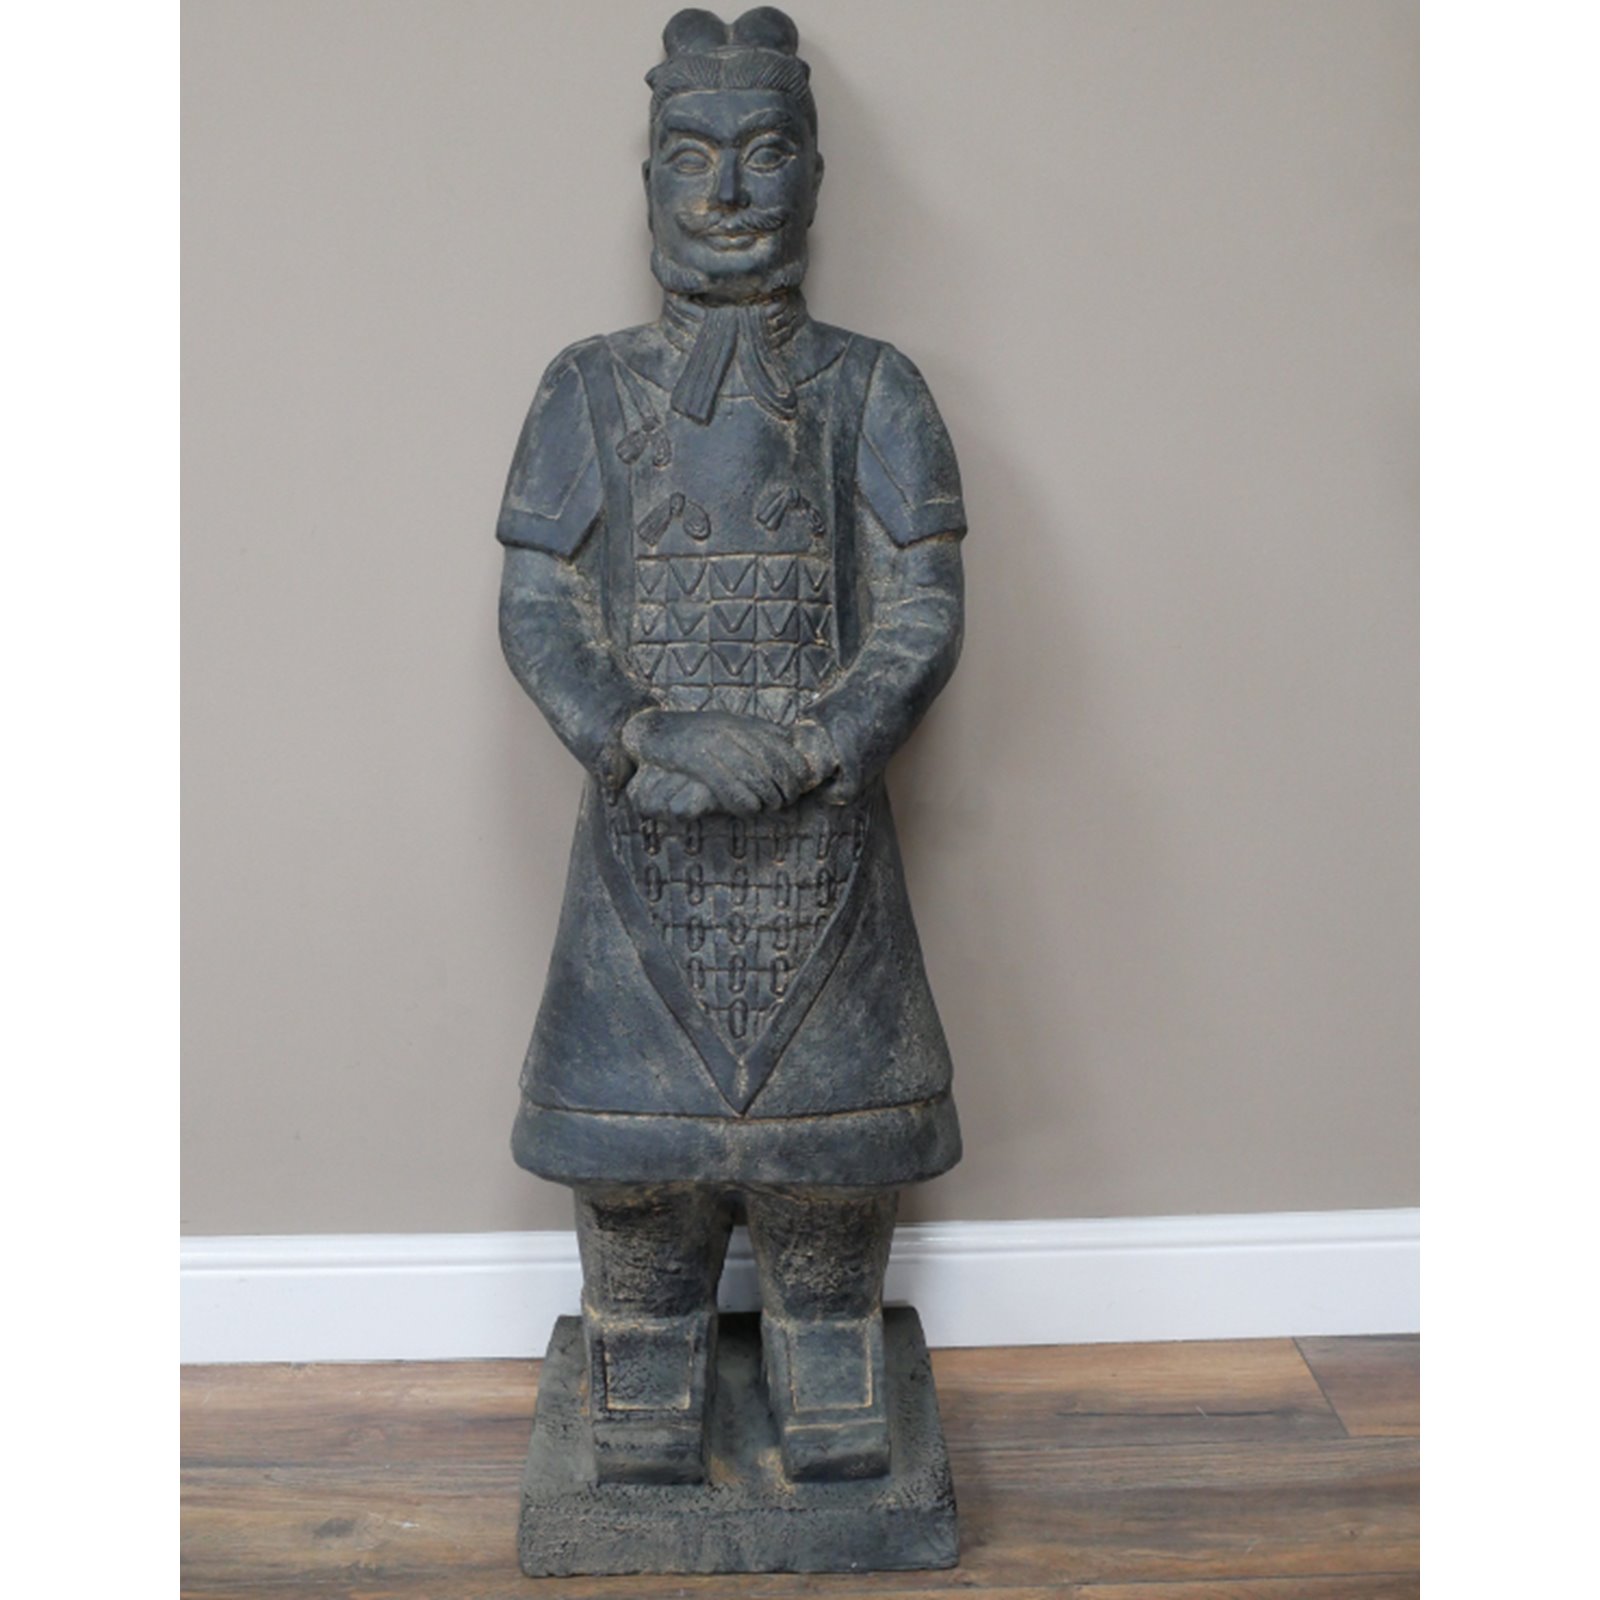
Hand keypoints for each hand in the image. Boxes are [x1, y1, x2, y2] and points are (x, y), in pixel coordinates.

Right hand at [622, 709, 813, 814]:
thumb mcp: (730, 727)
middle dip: (782, 787)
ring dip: (764, 796)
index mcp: (741, 724)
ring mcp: (713, 743)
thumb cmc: (695, 735)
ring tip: (767, 808)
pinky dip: (741, 799)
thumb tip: (790, 741)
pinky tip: (748, 810)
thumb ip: (758, 733)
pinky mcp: (695, 758)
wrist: (653, 731)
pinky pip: (726, 783)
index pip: (781, 746)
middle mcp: (730, 731)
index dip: (794, 770)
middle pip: (770, 762)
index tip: (799, 787)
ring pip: (751, 774)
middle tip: (784, 803)